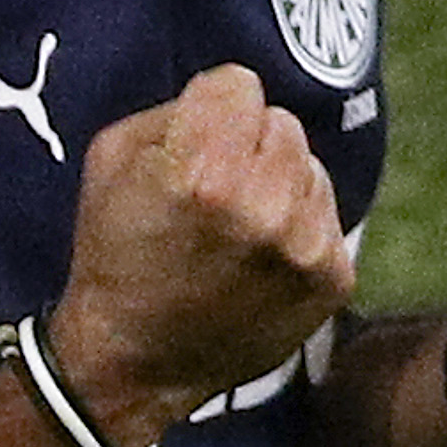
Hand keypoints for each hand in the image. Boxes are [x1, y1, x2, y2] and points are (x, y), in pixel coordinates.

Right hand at [50, 66, 356, 446]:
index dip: (209, 110)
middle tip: (213, 194)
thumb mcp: (112, 158)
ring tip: (237, 230)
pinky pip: (327, 216)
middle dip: (248, 146)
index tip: (192, 145)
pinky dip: (298, 229)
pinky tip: (260, 261)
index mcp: (203, 169)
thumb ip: (177, 109)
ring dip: (279, 186)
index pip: (239, 84)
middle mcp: (265, 204)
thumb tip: (231, 97)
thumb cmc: (116, 255)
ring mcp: (306, 246)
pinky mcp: (333, 278)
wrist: (136, 362)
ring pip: (312, 167)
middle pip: (282, 123)